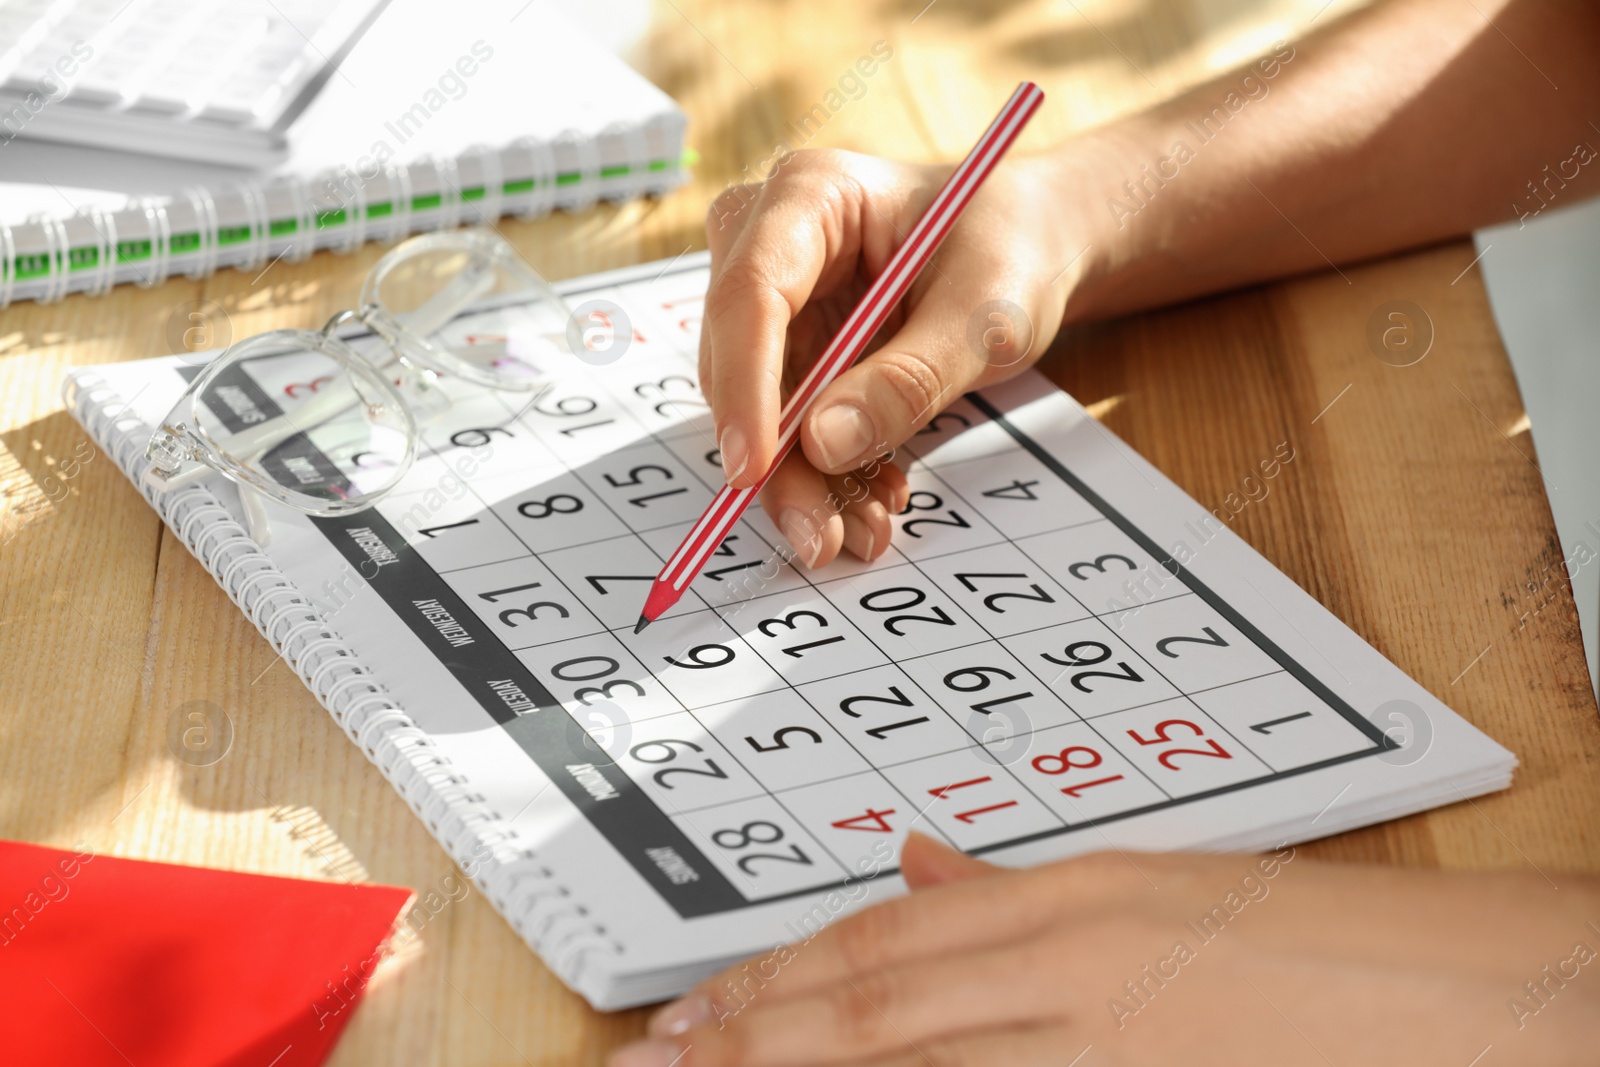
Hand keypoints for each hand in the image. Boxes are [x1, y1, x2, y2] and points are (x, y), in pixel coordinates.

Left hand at [612, 833, 1599, 1065]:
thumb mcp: (1164, 895)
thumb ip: (1024, 894)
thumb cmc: (1326, 948)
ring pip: (902, 1058)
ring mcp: (1095, 1043)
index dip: (771, 981)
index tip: (692, 1014)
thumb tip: (921, 871)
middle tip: (654, 1057)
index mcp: (1070, 902)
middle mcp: (1066, 967)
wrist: (1469, 1001)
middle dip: (746, 1037)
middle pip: (866, 1008)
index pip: (879, 947)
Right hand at [699, 148, 1082, 567]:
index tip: (753, 467)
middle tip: (818, 536)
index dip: (744, 385)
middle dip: (777, 459)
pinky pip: (794, 424)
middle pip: (740, 360)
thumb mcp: (986, 313)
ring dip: (807, 481)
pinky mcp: (797, 349)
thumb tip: (823, 444)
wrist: (1034, 244)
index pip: (752, 291)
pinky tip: (875, 499)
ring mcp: (782, 301)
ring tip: (863, 533)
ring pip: (762, 407)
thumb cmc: (1014, 247)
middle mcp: (774, 242)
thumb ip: (910, 378)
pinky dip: (830, 472)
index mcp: (813, 195)